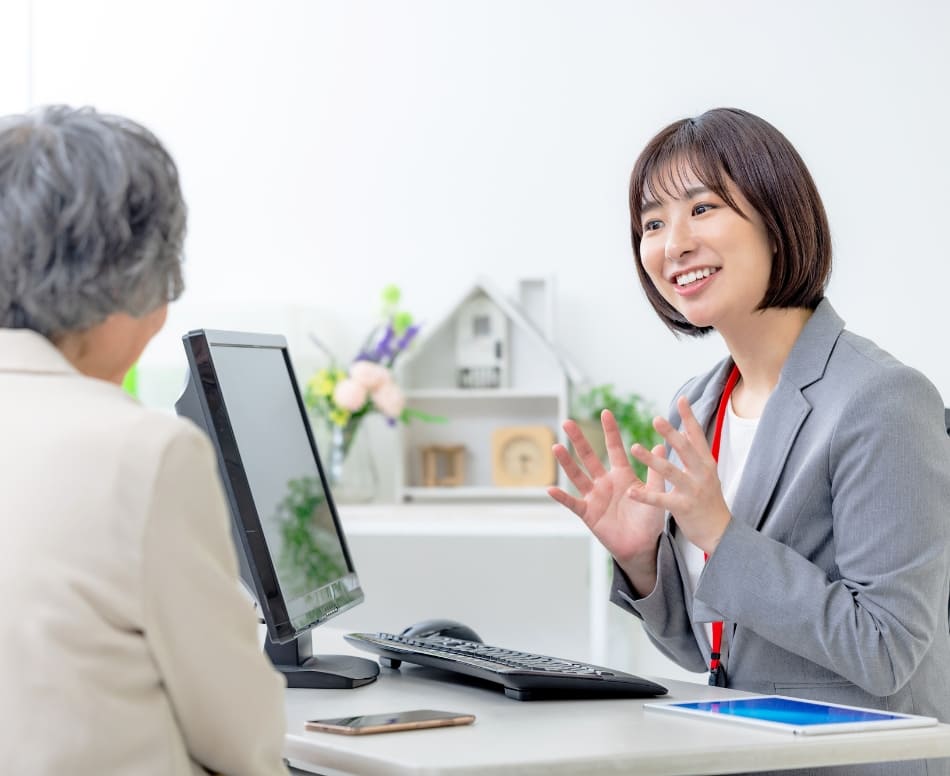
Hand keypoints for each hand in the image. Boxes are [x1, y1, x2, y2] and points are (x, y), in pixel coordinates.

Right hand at [547, 410, 666, 592]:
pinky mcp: (588, 513)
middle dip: (579, 440)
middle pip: (589, 457)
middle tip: (568, 422)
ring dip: (567, 463)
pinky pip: (573, 503)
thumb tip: (661, 444)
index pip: (614, 448)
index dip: (610, 431)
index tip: (606, 412)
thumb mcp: (654, 493)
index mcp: (622, 475)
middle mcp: (605, 482)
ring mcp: (594, 496)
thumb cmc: (649, 520)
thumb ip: (656, 471)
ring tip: (556, 447)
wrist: (642, 546)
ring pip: (578, 476)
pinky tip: (551, 489)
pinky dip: (562, 497)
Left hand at [627, 396, 731, 554]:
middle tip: (656, 418)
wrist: (721, 533)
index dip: (690, 417)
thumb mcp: (706, 474)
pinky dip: (645, 496)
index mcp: (706, 463)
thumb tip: (684, 430)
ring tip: (634, 448)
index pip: (697, 436)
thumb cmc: (710, 501)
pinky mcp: (683, 508)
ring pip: (670, 471)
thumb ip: (695, 453)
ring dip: (651, 459)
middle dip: (670, 433)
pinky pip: (661, 500)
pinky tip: (630, 492)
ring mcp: (693, 490)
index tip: (682, 399)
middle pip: (685, 449)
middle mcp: (701, 474)